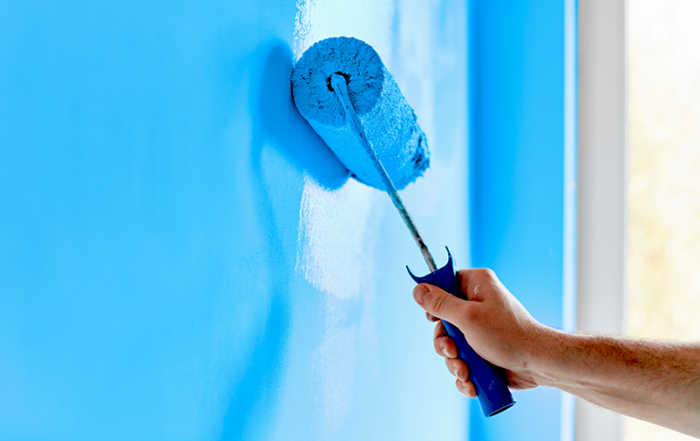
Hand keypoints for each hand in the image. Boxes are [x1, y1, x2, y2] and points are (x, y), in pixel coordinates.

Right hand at [413, 268, 548, 396]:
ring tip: (466, 372)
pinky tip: (471, 382)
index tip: (433, 318)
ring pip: (450, 345)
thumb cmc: (508, 335)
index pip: (444, 283)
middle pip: (443, 321)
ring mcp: (479, 329)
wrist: (538, 364)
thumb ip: (440, 304)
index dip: (435, 301)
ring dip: (454, 363)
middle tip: (453, 352)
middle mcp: (477, 304)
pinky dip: (464, 373)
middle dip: (445, 344)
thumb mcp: (468, 317)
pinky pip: (462, 360)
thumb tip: (418, 289)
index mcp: (476, 285)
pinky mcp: (482, 350)